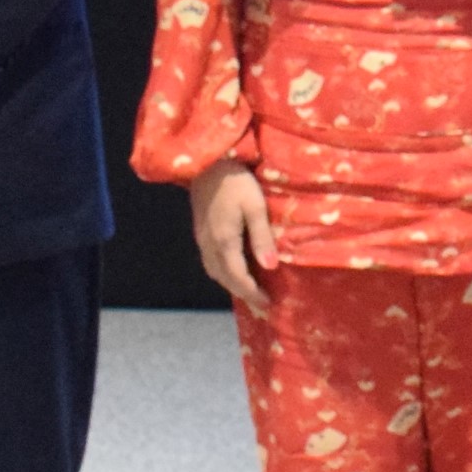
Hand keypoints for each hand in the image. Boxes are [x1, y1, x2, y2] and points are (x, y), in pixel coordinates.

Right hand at [188, 160, 278, 309]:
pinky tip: (234, 272)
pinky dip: (224, 274)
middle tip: (261, 307)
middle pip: (225, 279)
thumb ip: (262, 237)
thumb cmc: (236, 181)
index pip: (238, 277)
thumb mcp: (255, 206)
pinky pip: (211, 262)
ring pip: (215, 272)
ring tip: (250, 293)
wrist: (207, 163)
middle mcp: (209, 246)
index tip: (268, 304)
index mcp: (224, 242)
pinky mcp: (201, 232)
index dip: (252, 293)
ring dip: (232, 285)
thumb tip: (270, 266)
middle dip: (243, 295)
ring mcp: (202, 239)